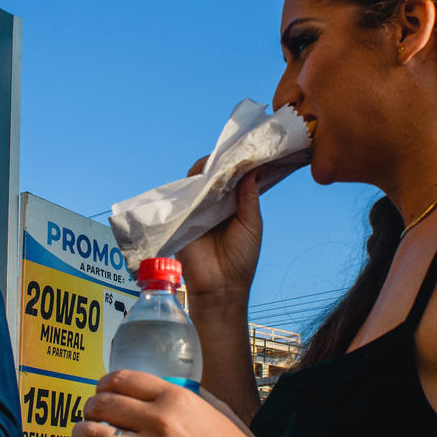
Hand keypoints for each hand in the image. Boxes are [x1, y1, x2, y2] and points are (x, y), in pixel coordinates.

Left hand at [71, 370, 280, 436]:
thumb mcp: (215, 409)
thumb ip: (183, 397)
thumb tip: (155, 393)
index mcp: (176, 397)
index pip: (122, 379)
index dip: (104, 384)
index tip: (101, 392)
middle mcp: (160, 422)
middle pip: (101, 405)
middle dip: (90, 409)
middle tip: (90, 416)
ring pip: (92, 436)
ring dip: (82, 434)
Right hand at [176, 162, 262, 306]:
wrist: (220, 288)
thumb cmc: (241, 260)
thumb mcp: (251, 224)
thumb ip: (249, 197)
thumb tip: (256, 168)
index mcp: (233, 205)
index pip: (232, 177)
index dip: (238, 163)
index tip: (248, 148)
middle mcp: (214, 204)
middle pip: (213, 174)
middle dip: (222, 161)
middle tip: (234, 150)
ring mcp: (196, 209)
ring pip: (197, 180)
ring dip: (207, 170)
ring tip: (221, 163)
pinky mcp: (180, 217)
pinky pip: (183, 195)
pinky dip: (192, 184)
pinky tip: (204, 177)